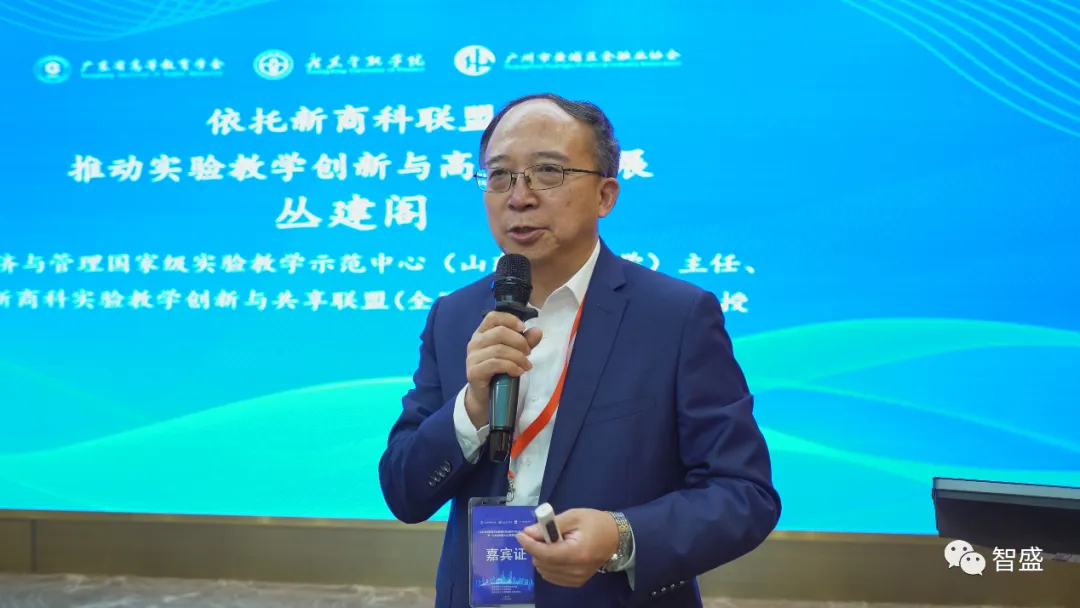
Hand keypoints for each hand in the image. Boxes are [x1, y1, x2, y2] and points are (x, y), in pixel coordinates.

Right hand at [463, 311, 543, 427]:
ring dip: (518, 357)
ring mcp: (472, 357)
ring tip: (527, 365)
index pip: (493, 317)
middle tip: (528, 353)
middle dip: (519, 342)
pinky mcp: (474, 372)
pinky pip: (496, 364)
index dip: (510, 320)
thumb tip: (538, 331)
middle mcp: (474, 342)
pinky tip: (519, 372)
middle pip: (499, 332)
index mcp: (482, 333)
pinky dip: (512, 367)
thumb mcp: (514, 353)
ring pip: (500, 349)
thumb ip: (525, 341)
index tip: (524, 329)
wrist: (485, 397)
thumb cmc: (498, 372)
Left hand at [516, 508, 618, 587]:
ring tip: (550, 543)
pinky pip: (552, 576)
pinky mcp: (576, 582)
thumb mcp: (574, 516)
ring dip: (541, 556)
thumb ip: (550, 525)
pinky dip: (547, 565)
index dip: (529, 544)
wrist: (616, 538)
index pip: (545, 554)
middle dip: (535, 548)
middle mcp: (576, 571)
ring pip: (544, 571)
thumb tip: (528, 532)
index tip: (520, 534)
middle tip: (539, 534)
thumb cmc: (595, 523)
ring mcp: (576, 579)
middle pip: (542, 563)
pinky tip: (554, 553)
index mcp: (577, 553)